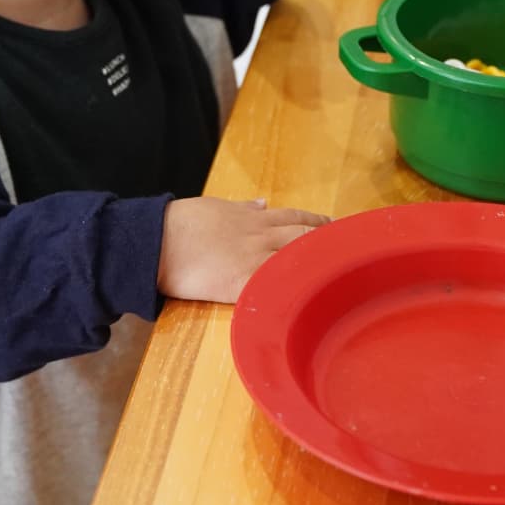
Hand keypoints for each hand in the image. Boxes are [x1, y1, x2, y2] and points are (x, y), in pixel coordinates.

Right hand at [157, 196, 329, 302]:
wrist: (154, 241)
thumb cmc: (179, 223)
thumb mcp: (215, 206)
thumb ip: (242, 207)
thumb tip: (261, 203)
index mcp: (252, 219)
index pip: (295, 217)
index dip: (318, 222)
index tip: (336, 226)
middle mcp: (259, 236)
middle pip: (304, 238)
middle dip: (329, 244)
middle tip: (350, 251)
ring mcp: (252, 260)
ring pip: (296, 260)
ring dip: (318, 266)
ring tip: (342, 275)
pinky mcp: (241, 284)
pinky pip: (274, 288)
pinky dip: (291, 293)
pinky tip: (312, 302)